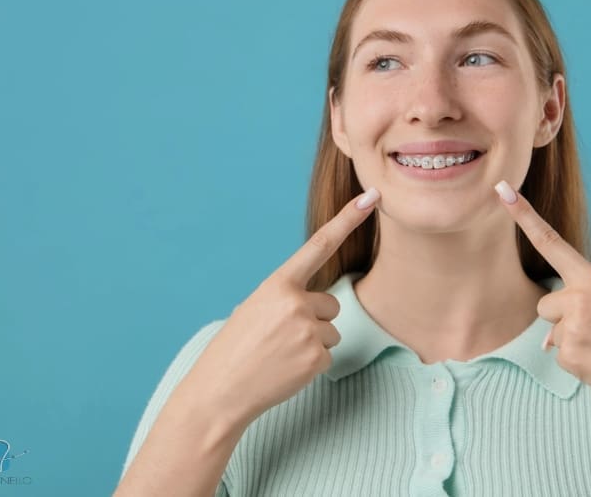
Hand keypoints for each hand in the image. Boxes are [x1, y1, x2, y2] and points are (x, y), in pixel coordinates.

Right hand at [180, 186, 380, 427]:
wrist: (219, 392)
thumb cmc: (235, 348)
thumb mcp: (253, 308)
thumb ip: (285, 297)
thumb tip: (311, 302)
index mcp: (278, 284)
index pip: (320, 244)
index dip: (347, 219)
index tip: (372, 198)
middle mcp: (296, 302)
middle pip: (331, 304)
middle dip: (314, 320)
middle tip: (281, 337)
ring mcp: (308, 331)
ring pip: (332, 331)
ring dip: (313, 343)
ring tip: (280, 354)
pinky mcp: (317, 358)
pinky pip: (328, 355)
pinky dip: (311, 365)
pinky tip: (286, 369)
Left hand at [493, 180, 590, 409]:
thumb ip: (582, 307)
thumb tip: (547, 340)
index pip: (551, 242)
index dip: (524, 217)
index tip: (503, 192)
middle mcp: (579, 297)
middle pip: (545, 305)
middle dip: (562, 319)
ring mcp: (572, 326)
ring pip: (552, 334)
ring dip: (572, 342)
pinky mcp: (569, 355)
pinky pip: (560, 357)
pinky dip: (578, 363)